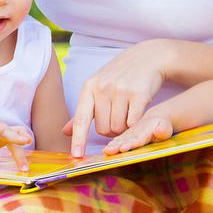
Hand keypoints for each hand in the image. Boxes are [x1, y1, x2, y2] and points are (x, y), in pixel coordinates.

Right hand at [0, 122, 31, 170]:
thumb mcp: (4, 137)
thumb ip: (16, 137)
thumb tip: (30, 139)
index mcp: (4, 136)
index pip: (15, 147)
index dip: (20, 158)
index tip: (25, 170)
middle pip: (7, 134)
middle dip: (16, 137)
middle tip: (25, 140)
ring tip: (0, 128)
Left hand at [68, 41, 169, 156]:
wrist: (147, 57)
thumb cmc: (119, 75)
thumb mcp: (97, 86)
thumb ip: (83, 111)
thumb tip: (64, 132)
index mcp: (89, 87)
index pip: (81, 118)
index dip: (78, 138)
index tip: (76, 155)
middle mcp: (103, 88)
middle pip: (102, 129)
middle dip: (110, 131)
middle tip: (116, 121)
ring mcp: (121, 91)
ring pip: (118, 128)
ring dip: (122, 129)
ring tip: (126, 115)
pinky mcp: (139, 95)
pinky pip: (133, 123)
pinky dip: (134, 124)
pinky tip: (136, 113)